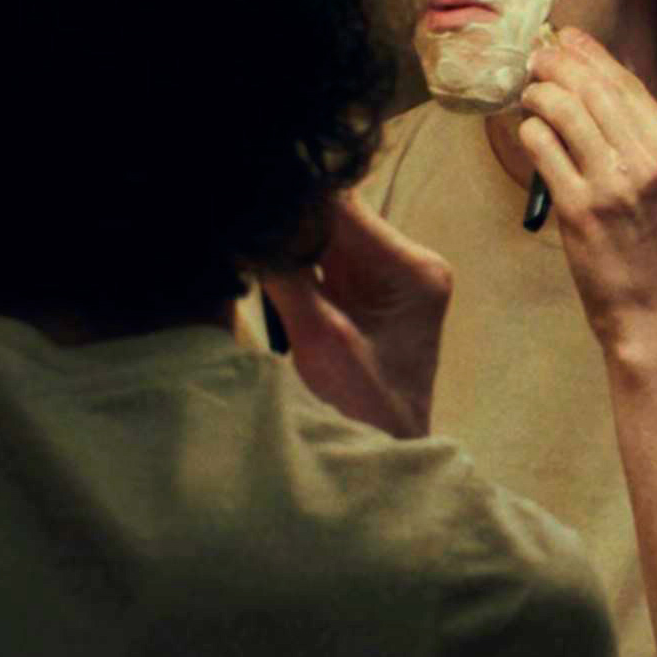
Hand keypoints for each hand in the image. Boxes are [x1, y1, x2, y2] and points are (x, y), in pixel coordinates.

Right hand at [255, 191, 453, 437]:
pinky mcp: (369, 293)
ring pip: (325, 231)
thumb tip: (254, 221)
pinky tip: (262, 255)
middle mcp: (409, 264)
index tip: (251, 194)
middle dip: (287, 213)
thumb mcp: (320, 340)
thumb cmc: (363, 414)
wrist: (386, 462)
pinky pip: (324, 257)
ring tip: (248, 233)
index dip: (292, 193)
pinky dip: (294, 258)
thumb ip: (287, 275)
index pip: (343, 206)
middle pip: (335, 213)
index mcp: (413, 270)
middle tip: (243, 214)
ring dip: (287, 235)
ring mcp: (390, 278)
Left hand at [517, 28, 656, 351]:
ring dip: (539, 93)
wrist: (654, 307)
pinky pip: (543, 147)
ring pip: (564, 110)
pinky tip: (528, 130)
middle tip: (536, 58)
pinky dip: (530, 130)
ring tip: (530, 94)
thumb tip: (599, 78)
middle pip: (594, 88)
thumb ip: (643, 132)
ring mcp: (614, 184)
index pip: (628, 83)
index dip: (591, 54)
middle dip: (557, 64)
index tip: (566, 38)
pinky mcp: (579, 208)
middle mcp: (651, 160)